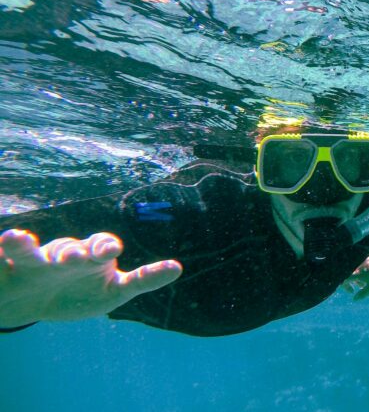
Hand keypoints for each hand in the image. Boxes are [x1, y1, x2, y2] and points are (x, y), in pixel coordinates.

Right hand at [0, 229, 182, 327]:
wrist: (36, 304)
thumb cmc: (82, 294)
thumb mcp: (114, 292)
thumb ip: (143, 279)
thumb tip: (178, 267)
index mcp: (91, 257)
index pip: (101, 246)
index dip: (105, 247)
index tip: (111, 250)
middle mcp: (61, 255)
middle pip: (67, 250)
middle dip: (70, 253)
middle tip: (71, 259)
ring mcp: (32, 263)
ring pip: (27, 251)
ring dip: (22, 244)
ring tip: (17, 238)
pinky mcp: (4, 272)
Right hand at [342, 244, 368, 300]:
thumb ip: (362, 294)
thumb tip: (354, 299)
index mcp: (354, 274)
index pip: (343, 280)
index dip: (345, 287)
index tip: (352, 292)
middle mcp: (355, 267)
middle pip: (348, 275)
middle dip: (350, 284)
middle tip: (353, 290)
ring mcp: (360, 263)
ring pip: (354, 272)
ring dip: (357, 279)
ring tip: (363, 285)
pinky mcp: (365, 259)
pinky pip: (359, 267)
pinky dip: (361, 274)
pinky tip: (368, 277)